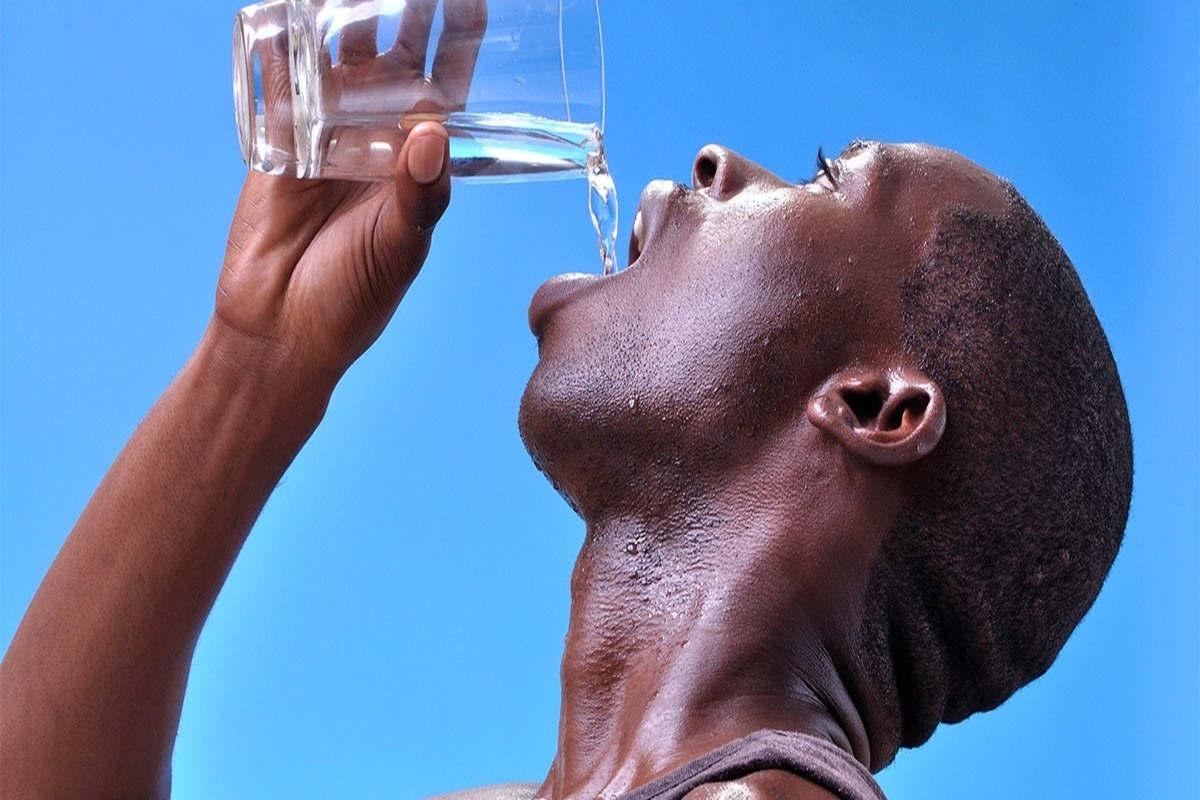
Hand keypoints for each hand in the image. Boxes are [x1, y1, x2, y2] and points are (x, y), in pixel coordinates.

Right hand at [216, 0, 487, 383]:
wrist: (278, 331)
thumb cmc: (353, 300)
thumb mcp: (400, 250)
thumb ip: (420, 196)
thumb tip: (433, 129)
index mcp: (421, 164)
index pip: (448, 91)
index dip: (461, 45)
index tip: (475, 1)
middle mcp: (378, 142)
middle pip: (397, 63)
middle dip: (407, 15)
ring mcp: (327, 138)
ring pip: (341, 64)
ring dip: (348, 18)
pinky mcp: (278, 142)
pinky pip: (284, 85)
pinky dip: (285, 47)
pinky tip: (292, 10)